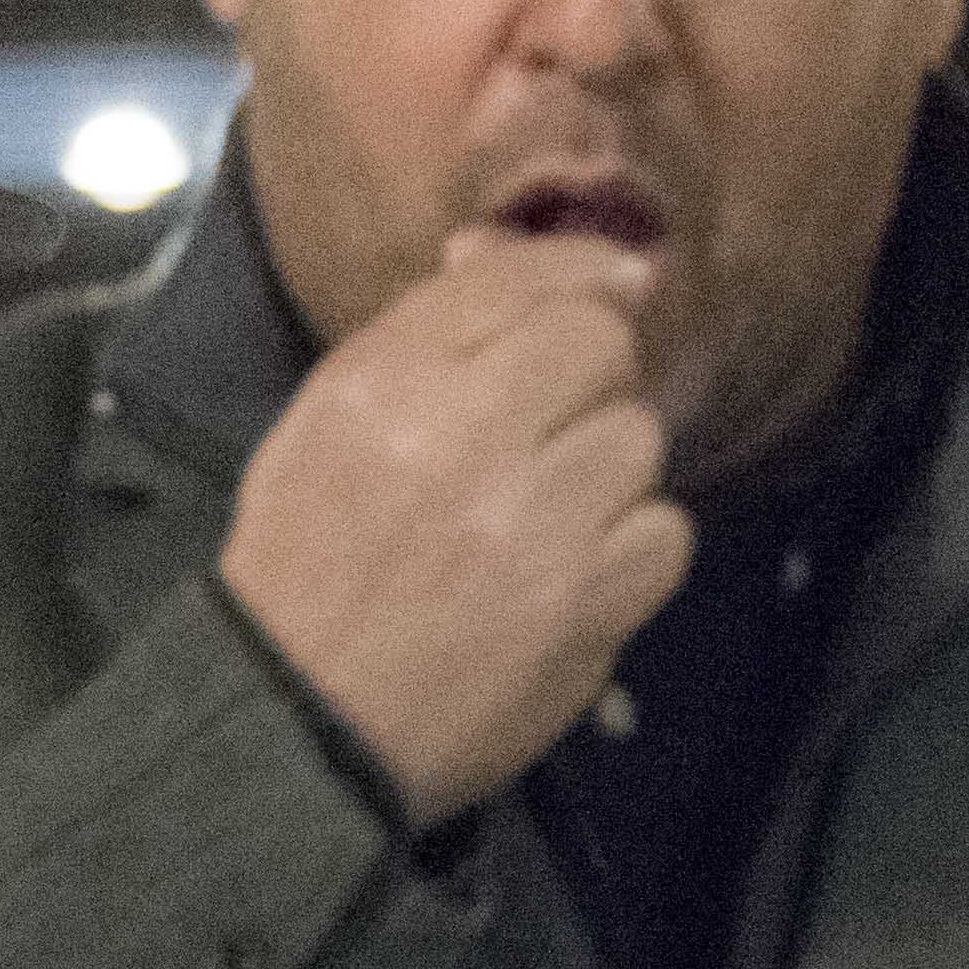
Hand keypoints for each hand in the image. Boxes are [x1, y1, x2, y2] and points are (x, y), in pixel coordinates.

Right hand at [215, 225, 687, 820]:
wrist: (304, 718)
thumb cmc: (310, 564)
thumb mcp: (327, 422)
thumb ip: (418, 331)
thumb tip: (496, 250)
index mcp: (384, 386)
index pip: (520, 282)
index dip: (582, 271)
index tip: (614, 280)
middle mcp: (463, 441)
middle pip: (598, 347)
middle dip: (587, 375)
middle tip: (548, 426)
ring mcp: (534, 527)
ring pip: (639, 438)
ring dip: (606, 466)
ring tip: (547, 511)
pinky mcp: (585, 606)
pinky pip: (664, 532)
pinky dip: (631, 547)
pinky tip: (575, 569)